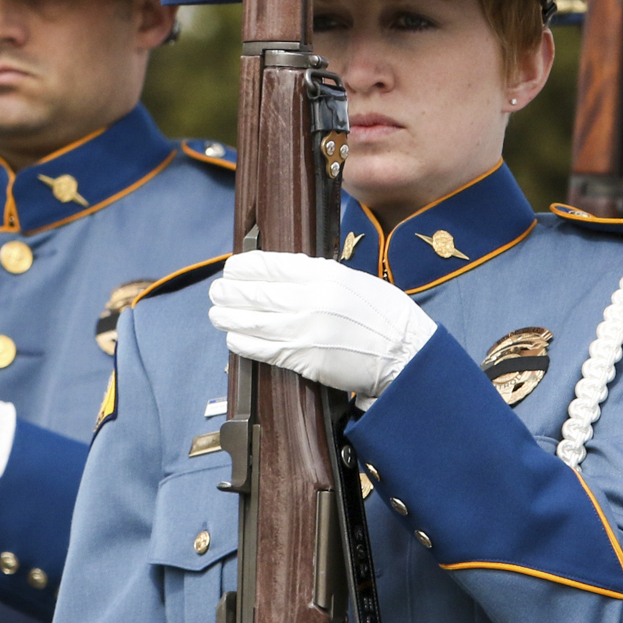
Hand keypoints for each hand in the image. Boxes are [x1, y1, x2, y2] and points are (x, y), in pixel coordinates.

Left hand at [208, 251, 436, 399]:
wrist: (405, 353)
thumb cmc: (385, 316)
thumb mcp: (354, 281)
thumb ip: (320, 276)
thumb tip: (286, 274)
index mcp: (324, 274)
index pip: (271, 264)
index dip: (245, 266)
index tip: (232, 267)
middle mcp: (310, 299)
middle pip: (255, 292)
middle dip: (229, 291)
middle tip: (217, 291)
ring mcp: (304, 329)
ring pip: (252, 321)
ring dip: (228, 317)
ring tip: (217, 313)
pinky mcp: (304, 358)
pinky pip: (262, 348)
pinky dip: (243, 342)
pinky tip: (234, 338)